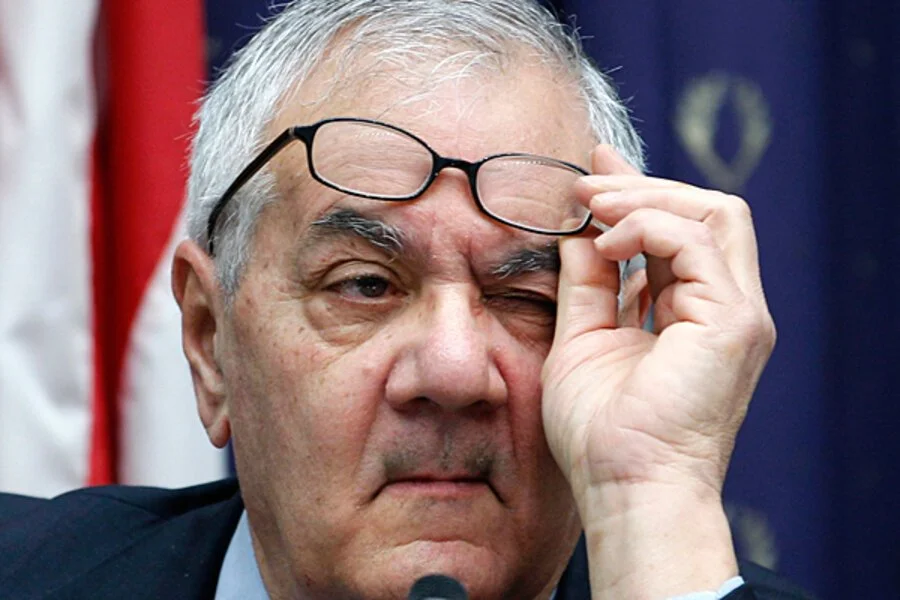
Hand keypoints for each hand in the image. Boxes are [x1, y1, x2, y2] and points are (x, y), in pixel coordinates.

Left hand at [541, 145, 775, 596]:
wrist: (623, 488)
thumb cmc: (599, 432)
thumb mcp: (582, 340)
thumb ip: (587, 286)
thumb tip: (578, 233)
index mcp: (694, 316)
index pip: (678, 233)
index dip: (639, 195)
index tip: (593, 171)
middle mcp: (724, 309)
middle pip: (705, 213)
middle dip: (642, 186)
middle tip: (585, 180)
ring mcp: (737, 314)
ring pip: (713, 214)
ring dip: (646, 198)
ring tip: (590, 203)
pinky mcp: (734, 322)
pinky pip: (697, 241)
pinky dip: (648, 228)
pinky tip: (605, 243)